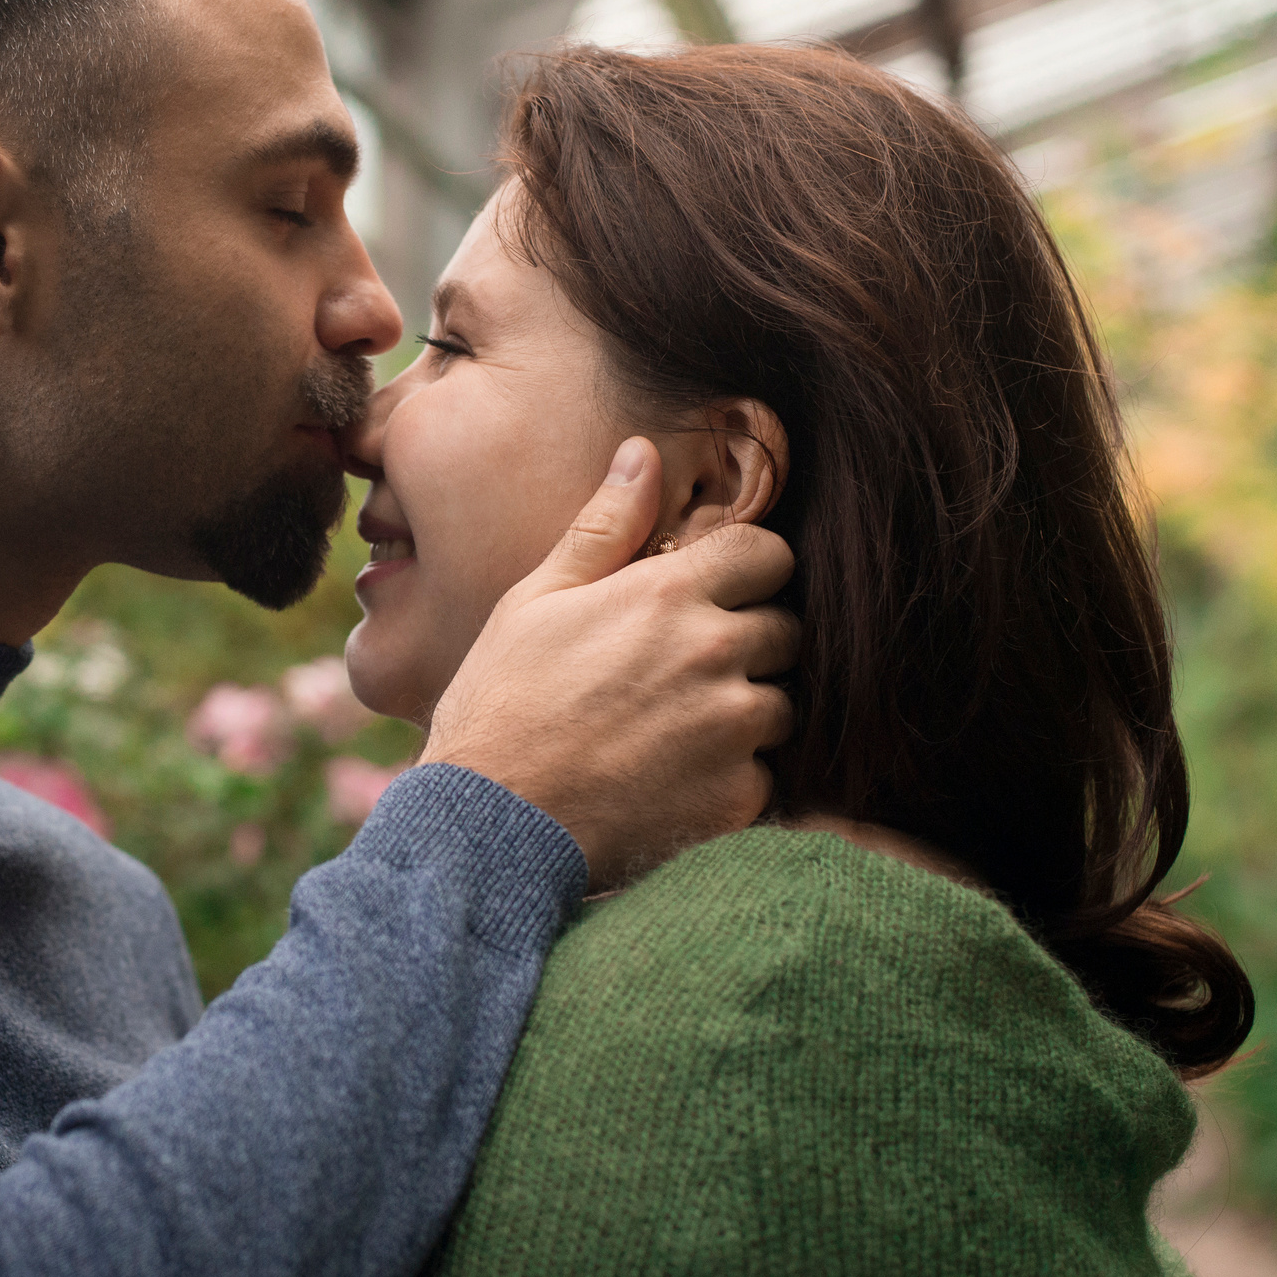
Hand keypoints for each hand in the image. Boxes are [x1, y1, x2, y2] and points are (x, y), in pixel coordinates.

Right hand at [420, 438, 797, 890]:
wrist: (491, 824)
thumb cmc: (501, 701)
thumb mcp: (536, 600)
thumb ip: (604, 526)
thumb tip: (643, 452)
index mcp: (670, 595)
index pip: (770, 555)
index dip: (747, 571)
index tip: (713, 594)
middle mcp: (715, 654)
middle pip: (784, 631)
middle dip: (745, 644)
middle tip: (677, 675)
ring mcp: (732, 730)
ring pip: (780, 708)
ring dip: (742, 714)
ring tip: (671, 734)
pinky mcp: (738, 799)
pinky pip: (764, 777)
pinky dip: (729, 781)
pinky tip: (669, 784)